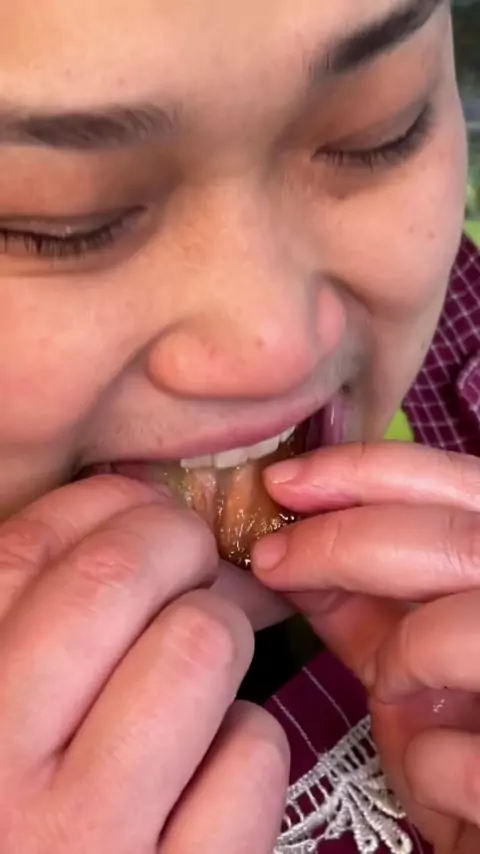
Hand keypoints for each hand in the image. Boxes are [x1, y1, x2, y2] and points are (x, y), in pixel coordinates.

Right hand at [0, 475, 288, 853]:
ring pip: (198, 648)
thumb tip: (123, 522)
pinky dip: (248, 742)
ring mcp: (90, 844)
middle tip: (189, 564)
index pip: (23, 552)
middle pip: (117, 580)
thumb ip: (27, 628)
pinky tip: (212, 771)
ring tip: (201, 670)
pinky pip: (250, 757)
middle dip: (175, 544)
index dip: (102, 506)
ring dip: (219, 636)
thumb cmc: (25, 815)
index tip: (138, 509)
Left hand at [252, 442, 479, 852]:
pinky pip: (471, 757)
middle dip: (344, 542)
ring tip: (391, 690)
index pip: (460, 484)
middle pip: (459, 542)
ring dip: (403, 658)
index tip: (282, 481)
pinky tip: (434, 780)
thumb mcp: (408, 658)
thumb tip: (280, 546)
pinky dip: (430, 766)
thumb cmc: (461, 737)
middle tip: (271, 558)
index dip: (369, 470)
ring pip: (468, 631)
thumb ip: (359, 600)